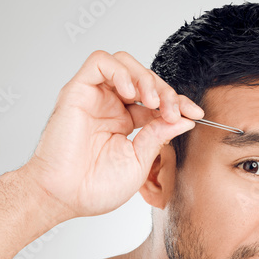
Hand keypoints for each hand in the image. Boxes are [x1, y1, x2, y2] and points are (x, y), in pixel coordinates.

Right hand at [22, 50, 203, 218]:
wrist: (63, 196)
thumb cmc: (94, 187)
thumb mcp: (139, 161)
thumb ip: (160, 136)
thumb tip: (185, 119)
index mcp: (125, 123)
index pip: (157, 101)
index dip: (178, 102)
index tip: (195, 114)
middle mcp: (111, 106)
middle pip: (145, 79)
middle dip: (166, 91)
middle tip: (174, 111)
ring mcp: (95, 97)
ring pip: (125, 63)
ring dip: (145, 77)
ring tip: (153, 101)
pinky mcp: (78, 90)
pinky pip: (100, 62)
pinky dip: (121, 72)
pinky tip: (132, 94)